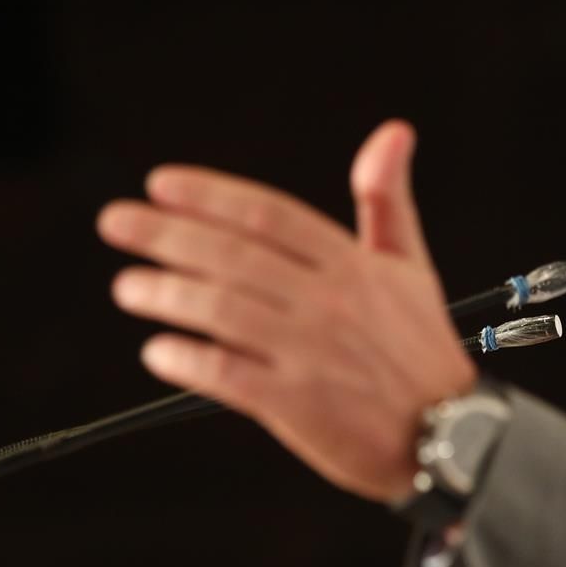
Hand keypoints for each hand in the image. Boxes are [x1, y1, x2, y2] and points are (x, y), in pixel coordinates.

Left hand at [96, 120, 477, 502]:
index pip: (269, 215)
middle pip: (234, 256)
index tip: (159, 184)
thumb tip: (393, 131)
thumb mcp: (410, 265)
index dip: (211, 196)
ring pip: (223, 312)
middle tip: (116, 222)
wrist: (449, 435)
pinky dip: (189, 360)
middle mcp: (329, 301)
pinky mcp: (298, 405)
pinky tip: (158, 351)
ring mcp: (312, 352)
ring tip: (126, 287)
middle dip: (168, 235)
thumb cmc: (419, 347)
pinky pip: (229, 375)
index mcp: (352, 263)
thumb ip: (387, 199)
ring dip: (167, 295)